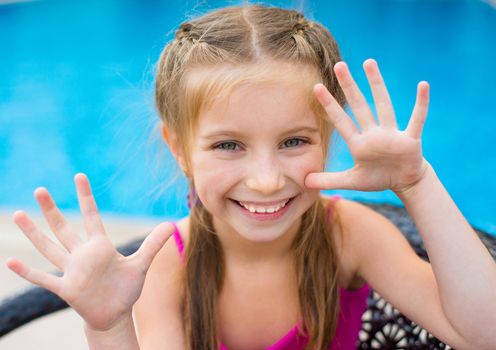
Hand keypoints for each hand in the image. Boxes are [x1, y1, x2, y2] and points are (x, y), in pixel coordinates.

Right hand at [6, 174, 172, 331]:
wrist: (115, 314)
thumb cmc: (126, 288)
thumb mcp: (141, 264)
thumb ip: (153, 244)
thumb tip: (171, 224)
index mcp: (100, 246)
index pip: (92, 216)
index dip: (86, 196)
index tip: (79, 176)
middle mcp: (82, 255)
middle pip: (63, 228)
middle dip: (51, 210)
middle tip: (39, 189)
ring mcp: (72, 271)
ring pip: (49, 248)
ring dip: (34, 233)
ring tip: (18, 214)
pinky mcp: (66, 289)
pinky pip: (44, 279)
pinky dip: (29, 272)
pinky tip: (10, 262)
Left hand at [305, 59, 429, 194]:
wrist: (405, 181)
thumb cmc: (378, 178)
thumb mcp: (351, 181)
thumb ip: (329, 180)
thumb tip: (305, 181)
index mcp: (358, 143)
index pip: (340, 120)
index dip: (329, 105)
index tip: (317, 87)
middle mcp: (373, 134)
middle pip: (359, 106)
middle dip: (349, 86)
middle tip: (339, 65)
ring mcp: (391, 134)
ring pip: (383, 105)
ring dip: (377, 85)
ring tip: (369, 63)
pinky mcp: (410, 139)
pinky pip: (417, 119)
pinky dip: (421, 104)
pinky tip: (423, 85)